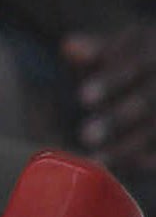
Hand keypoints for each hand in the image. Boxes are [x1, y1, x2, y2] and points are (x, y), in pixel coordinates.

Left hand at [63, 23, 155, 172]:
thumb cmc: (133, 60)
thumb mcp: (117, 48)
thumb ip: (95, 49)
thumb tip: (70, 46)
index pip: (137, 65)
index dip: (112, 82)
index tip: (83, 97)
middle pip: (148, 102)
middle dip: (119, 119)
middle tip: (86, 135)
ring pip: (155, 130)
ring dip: (129, 147)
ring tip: (97, 161)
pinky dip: (151, 159)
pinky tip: (128, 170)